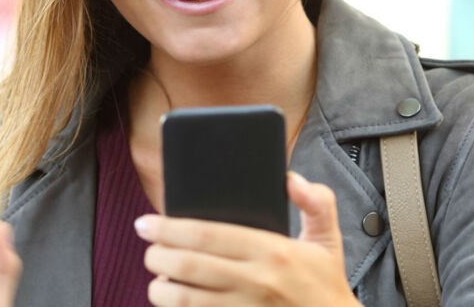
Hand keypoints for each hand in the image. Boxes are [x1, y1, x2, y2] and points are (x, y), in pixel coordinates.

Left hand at [137, 171, 361, 305]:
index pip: (207, 235)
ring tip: (156, 275)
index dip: (169, 228)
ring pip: (185, 299)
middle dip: (157, 254)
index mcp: (273, 252)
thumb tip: (290, 178)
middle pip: (189, 266)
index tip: (145, 223)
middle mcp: (256, 282)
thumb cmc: (325, 283)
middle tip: (146, 245)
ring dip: (160, 287)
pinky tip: (172, 300)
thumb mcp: (327, 238)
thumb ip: (316, 201)